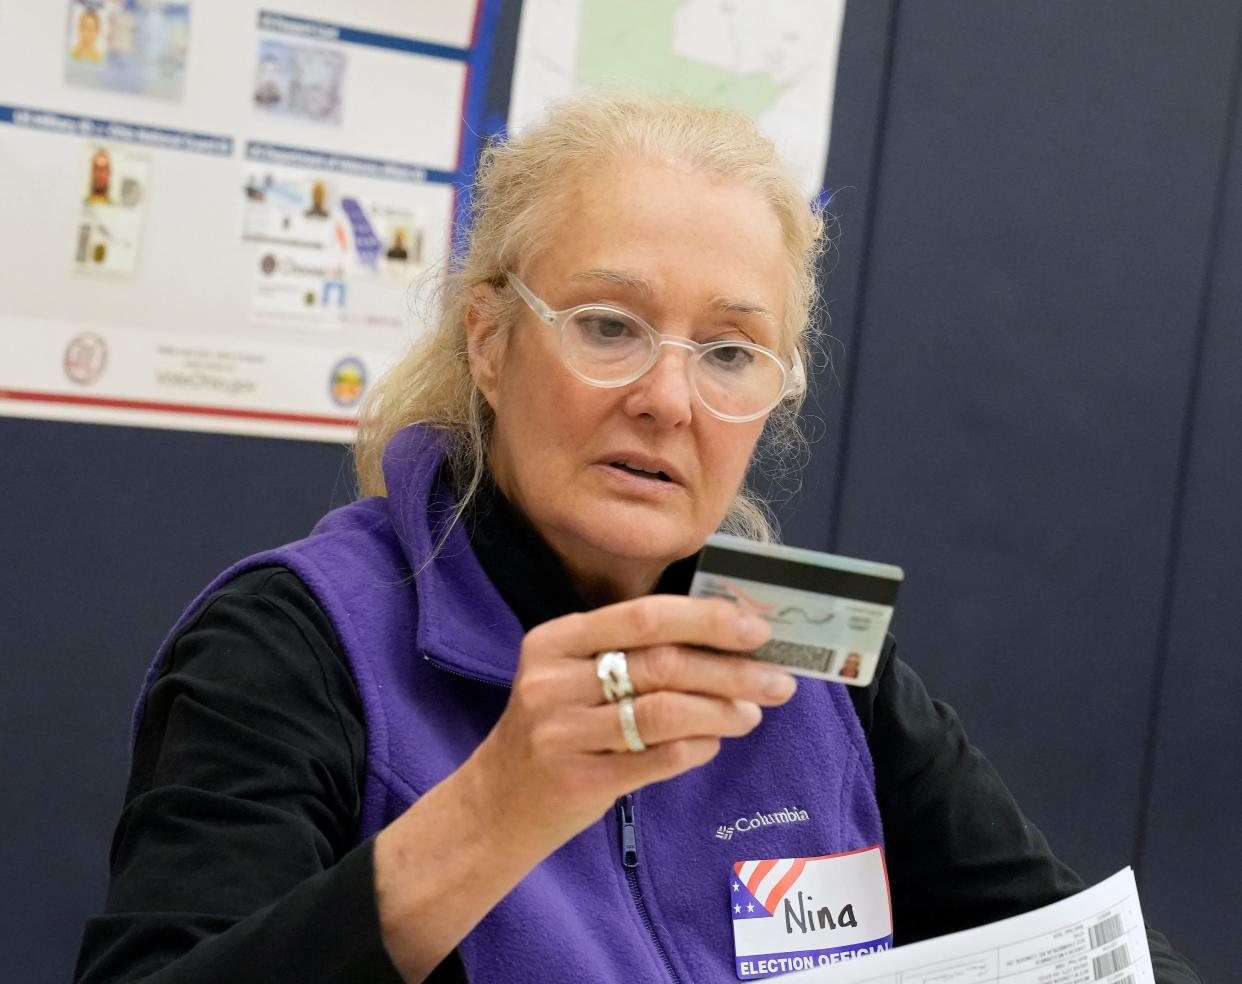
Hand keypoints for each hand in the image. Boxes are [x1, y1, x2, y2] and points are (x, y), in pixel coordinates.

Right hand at [468, 594, 797, 855]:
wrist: (495, 804)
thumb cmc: (553, 729)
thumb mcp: (571, 676)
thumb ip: (632, 652)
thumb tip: (727, 637)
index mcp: (554, 639)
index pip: (645, 615)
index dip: (708, 618)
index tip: (758, 628)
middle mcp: (552, 680)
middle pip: (663, 663)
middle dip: (732, 670)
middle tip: (777, 680)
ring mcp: (561, 732)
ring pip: (666, 712)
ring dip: (723, 711)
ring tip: (751, 714)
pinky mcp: (578, 779)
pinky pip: (659, 757)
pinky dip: (698, 748)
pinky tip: (713, 744)